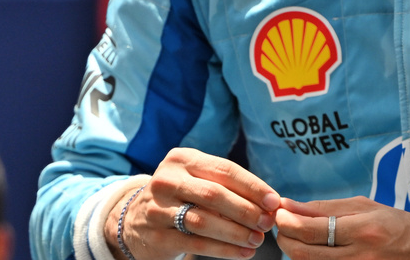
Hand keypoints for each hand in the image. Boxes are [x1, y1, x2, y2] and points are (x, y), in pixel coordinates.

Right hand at [103, 148, 279, 259]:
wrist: (135, 219)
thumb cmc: (180, 197)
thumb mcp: (196, 180)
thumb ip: (226, 186)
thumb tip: (269, 203)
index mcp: (181, 159)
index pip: (224, 169)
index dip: (252, 186)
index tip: (274, 201)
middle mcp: (167, 179)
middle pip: (215, 194)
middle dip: (247, 210)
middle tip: (268, 223)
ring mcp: (158, 208)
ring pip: (204, 220)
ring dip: (237, 232)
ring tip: (258, 240)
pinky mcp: (157, 236)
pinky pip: (196, 244)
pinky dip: (224, 250)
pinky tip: (243, 252)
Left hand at [274, 196, 409, 258]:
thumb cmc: (395, 223)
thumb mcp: (362, 206)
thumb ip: (323, 208)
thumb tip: (288, 205)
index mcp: (361, 231)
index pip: (311, 230)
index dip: (286, 221)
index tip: (278, 211)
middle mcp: (358, 256)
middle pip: (303, 253)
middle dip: (284, 237)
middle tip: (282, 224)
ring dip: (294, 249)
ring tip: (297, 234)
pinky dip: (310, 259)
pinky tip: (312, 248)